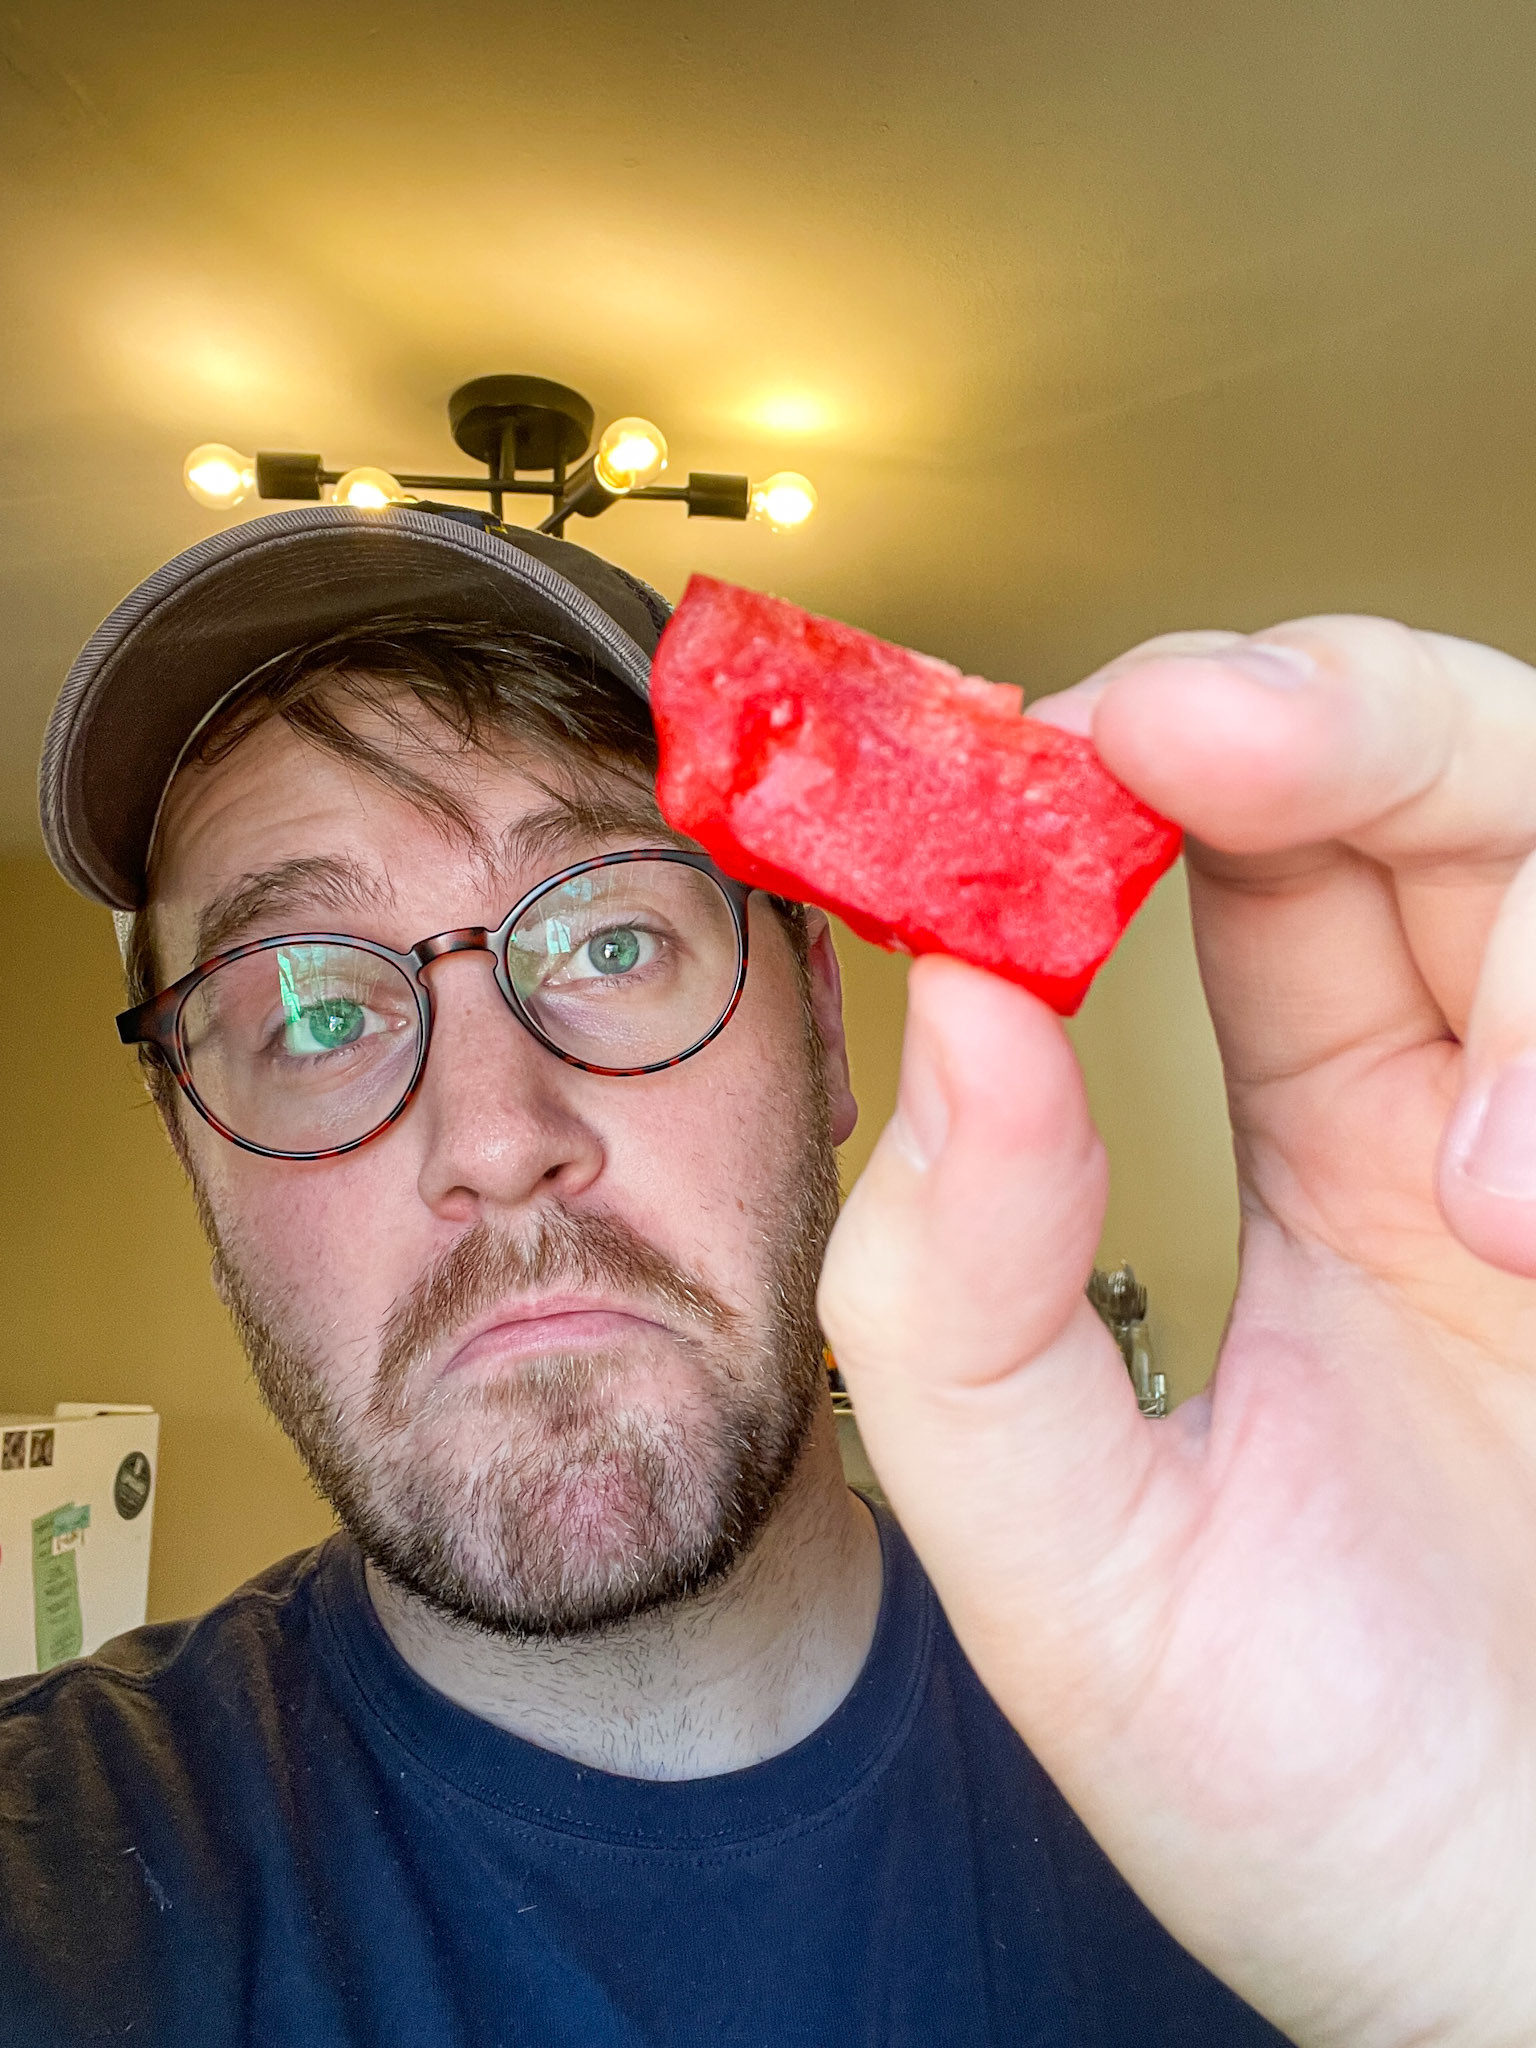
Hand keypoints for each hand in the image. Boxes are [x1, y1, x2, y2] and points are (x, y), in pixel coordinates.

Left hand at [819, 620, 1535, 2047]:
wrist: (1533, 1974)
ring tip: (1475, 1205)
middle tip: (1197, 731)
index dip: (1141, 761)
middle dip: (1336, 714)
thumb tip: (944, 1016)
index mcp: (1320, 1157)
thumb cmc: (1329, 1800)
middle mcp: (1486, 1116)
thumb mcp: (1072, 1568)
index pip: (1242, 862)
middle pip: (1440, 786)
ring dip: (1530, 946)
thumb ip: (960, 1304)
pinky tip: (1530, 1230)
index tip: (1035, 737)